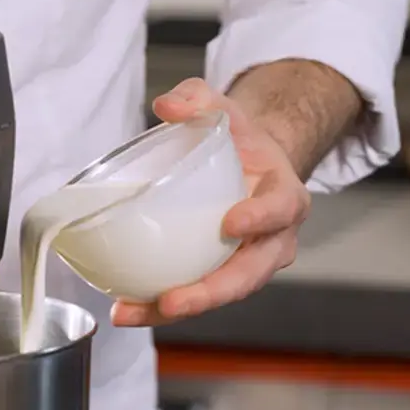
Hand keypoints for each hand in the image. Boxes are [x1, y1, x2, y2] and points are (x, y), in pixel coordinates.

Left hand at [111, 78, 310, 325]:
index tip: (231, 222)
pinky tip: (125, 306)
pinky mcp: (218, 273)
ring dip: (176, 309)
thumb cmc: (240, 141)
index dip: (261, 219)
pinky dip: (160, 304)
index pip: (280, 210)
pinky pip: (195, 293)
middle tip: (170, 300)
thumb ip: (197, 98)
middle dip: (209, 292)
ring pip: (217, 294)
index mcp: (284, 197)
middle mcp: (272, 239)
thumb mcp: (223, 108)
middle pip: (248, 274)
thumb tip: (166, 106)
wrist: (250, 164)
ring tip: (130, 312)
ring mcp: (246, 262)